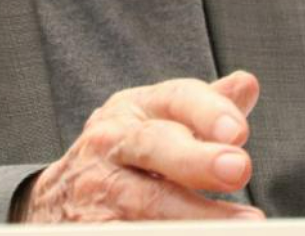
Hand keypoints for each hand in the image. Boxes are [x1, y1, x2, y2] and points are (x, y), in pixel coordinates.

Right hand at [20, 71, 264, 222]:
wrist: (57, 198)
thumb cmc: (124, 155)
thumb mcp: (156, 121)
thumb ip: (203, 109)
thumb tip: (247, 84)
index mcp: (135, 108)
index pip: (176, 98)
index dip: (208, 112)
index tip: (239, 132)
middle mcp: (111, 141)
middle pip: (155, 144)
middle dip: (197, 158)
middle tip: (238, 169)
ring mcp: (96, 187)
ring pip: (146, 202)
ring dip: (195, 216)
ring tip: (240, 225)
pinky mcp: (91, 228)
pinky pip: (128, 232)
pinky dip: (165, 234)